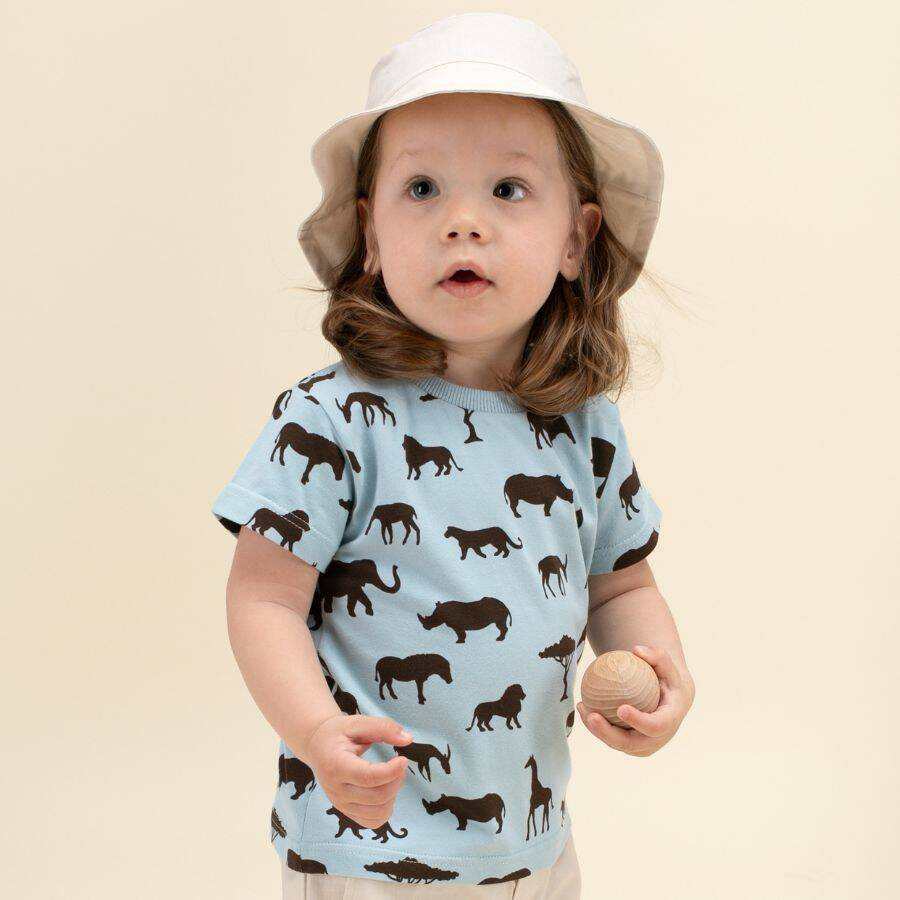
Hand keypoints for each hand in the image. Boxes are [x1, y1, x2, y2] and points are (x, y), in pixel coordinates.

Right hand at [304, 713, 412, 827]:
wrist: (317, 746)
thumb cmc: (338, 733)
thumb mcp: (358, 722)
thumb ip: (383, 728)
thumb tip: (408, 739)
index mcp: (336, 766)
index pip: (369, 777)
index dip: (392, 771)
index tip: (403, 759)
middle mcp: (336, 790)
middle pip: (377, 797)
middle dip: (396, 781)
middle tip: (399, 764)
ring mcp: (340, 804)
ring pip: (377, 813)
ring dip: (393, 795)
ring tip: (392, 776)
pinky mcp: (346, 812)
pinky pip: (372, 822)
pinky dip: (385, 809)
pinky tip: (385, 790)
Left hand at [576, 645, 693, 756]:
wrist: (668, 701)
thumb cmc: (666, 678)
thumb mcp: (667, 665)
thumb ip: (657, 655)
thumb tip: (637, 650)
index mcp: (669, 722)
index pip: (655, 726)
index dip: (639, 721)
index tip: (621, 708)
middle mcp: (656, 740)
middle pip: (630, 743)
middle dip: (608, 733)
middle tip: (592, 716)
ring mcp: (642, 746)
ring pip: (615, 743)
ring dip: (595, 729)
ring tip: (581, 708)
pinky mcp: (629, 746)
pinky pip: (609, 738)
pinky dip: (594, 726)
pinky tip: (582, 707)